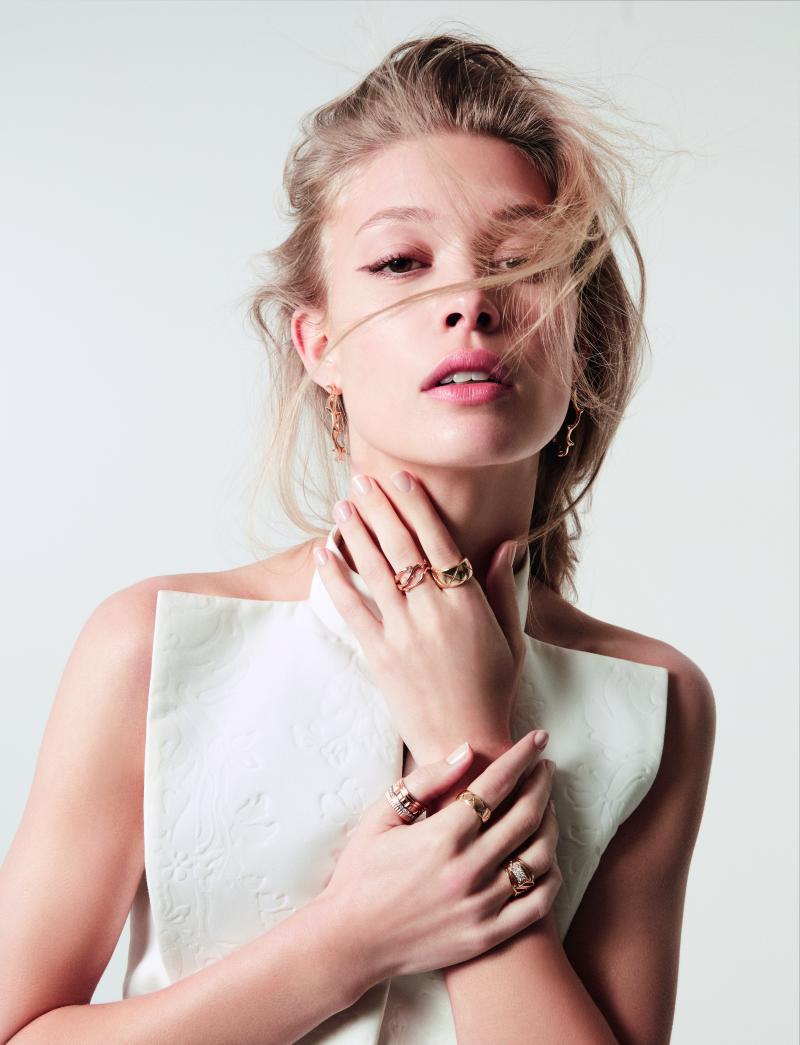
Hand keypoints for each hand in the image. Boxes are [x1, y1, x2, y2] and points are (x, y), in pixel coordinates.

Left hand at [313, 471, 527, 763]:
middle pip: (402, 548)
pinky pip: (353, 610)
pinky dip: (336, 579)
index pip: (440, 542)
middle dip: (380, 510)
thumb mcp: (512, 638)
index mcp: (469, 606)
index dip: (419, 508)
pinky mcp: (379, 657)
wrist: (464, 744)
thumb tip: (508, 542)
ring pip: (375, 572)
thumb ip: (505, 588)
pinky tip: (324, 553)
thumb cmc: (494, 689)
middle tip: (362, 480)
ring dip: (356, 534)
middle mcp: (434, 614)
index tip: (403, 479)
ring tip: (341, 505)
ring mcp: (403, 635)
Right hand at [321, 731, 561, 983]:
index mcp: (442, 835)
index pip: (497, 784)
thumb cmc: (362, 873)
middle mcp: (468, 869)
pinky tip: (547, 858)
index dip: (522, 757)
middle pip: (526, 815)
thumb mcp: (382, 817)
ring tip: (546, 808)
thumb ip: (426, 781)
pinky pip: (537, 903)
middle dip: (542, 783)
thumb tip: (467, 752)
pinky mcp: (487, 935)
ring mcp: (481, 905)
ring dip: (550, 825)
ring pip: (538, 856)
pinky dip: (550, 875)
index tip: (538, 738)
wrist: (350, 941)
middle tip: (546, 768)